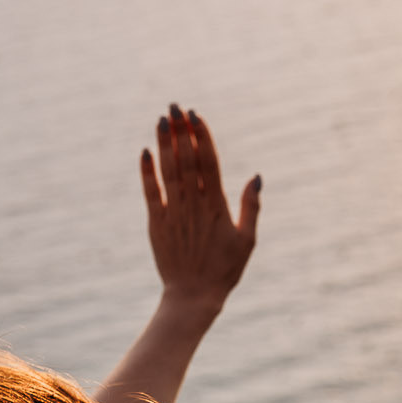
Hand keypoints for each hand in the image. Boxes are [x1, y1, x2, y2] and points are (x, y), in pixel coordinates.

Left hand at [141, 106, 259, 309]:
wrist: (194, 295)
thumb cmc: (225, 269)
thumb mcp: (247, 240)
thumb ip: (251, 206)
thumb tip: (256, 176)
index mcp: (217, 206)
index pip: (208, 161)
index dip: (202, 135)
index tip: (196, 114)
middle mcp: (194, 204)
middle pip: (187, 159)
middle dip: (181, 131)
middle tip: (176, 106)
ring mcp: (174, 212)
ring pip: (168, 170)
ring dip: (164, 143)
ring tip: (162, 119)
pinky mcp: (157, 223)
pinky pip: (150, 191)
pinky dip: (147, 170)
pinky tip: (145, 151)